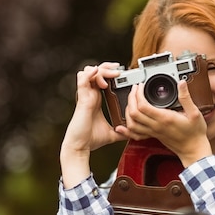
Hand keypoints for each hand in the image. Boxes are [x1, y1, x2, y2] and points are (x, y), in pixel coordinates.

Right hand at [60, 62, 125, 187]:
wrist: (81, 146)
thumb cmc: (91, 139)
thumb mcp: (112, 133)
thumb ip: (122, 130)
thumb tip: (133, 132)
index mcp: (96, 100)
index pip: (101, 79)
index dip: (109, 73)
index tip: (121, 74)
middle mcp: (90, 95)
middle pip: (96, 71)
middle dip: (107, 67)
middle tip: (119, 71)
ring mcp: (85, 95)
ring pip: (89, 71)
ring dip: (102, 70)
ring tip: (112, 76)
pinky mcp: (82, 98)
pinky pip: (83, 79)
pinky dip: (91, 74)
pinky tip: (102, 79)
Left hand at [116, 80, 212, 166]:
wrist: (194, 150)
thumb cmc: (195, 133)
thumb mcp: (195, 113)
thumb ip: (186, 98)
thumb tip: (181, 83)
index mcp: (164, 118)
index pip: (143, 105)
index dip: (138, 94)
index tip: (141, 86)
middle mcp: (156, 126)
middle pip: (133, 113)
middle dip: (131, 98)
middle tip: (135, 90)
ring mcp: (153, 132)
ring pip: (131, 124)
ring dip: (127, 111)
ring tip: (131, 101)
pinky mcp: (153, 136)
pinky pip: (135, 135)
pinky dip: (126, 131)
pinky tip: (121, 127)